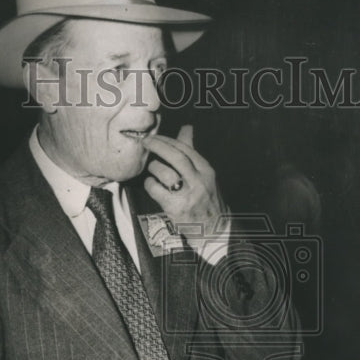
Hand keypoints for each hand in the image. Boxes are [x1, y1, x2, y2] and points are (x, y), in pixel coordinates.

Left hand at [143, 125, 228, 253]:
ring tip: (152, 170)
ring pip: (164, 172)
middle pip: (175, 156)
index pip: (185, 148)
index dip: (167, 140)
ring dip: (153, 169)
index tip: (155, 137)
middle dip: (157, 145)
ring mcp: (188, 195)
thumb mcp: (204, 175)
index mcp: (206, 170)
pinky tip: (151, 185)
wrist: (214, 231)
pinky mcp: (177, 208)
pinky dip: (150, 185)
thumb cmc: (206, 200)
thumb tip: (186, 128)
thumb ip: (192, 152)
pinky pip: (156, 190)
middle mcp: (199, 181)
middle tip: (145, 142)